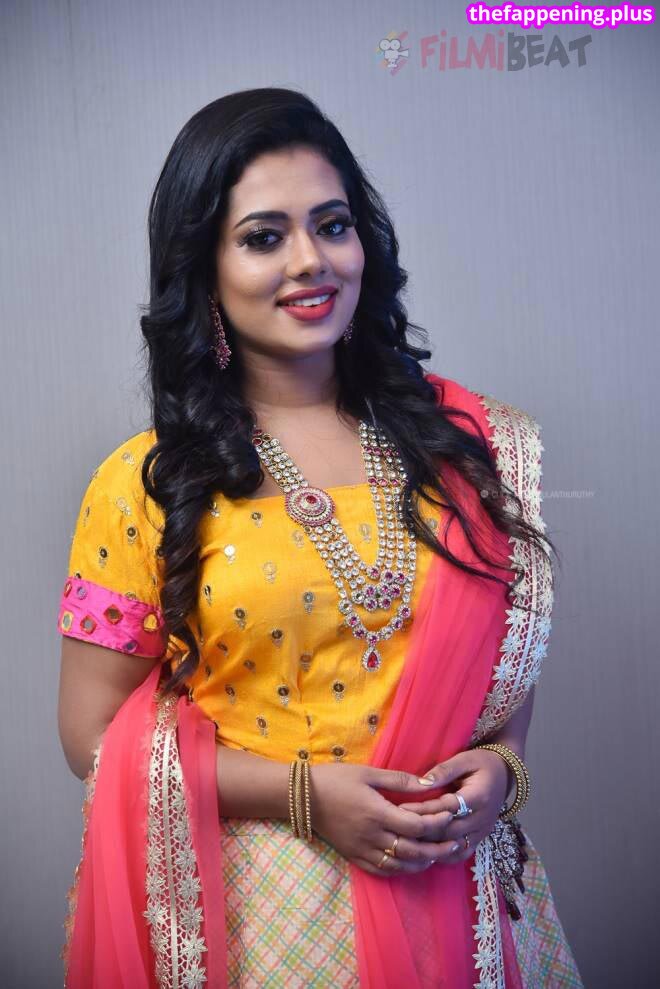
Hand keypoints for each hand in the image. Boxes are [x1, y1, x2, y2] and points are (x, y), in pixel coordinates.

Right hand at [310, 762, 455, 875]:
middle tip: (456, 843)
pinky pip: (382, 870)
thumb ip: (398, 780)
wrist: (302, 797)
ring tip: (438, 855)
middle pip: (412, 850)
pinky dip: (400, 870)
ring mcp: (362, 849)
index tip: (451, 815)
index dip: (437, 823)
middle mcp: (371, 836)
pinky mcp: (353, 856)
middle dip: (438, 848)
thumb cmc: (336, 779)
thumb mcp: (367, 773)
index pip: (416, 826)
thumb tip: (428, 784)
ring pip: (399, 865)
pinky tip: (411, 864)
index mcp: (377, 812)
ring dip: (422, 862)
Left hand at [398, 749, 510, 864]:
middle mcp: (483, 819)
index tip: (402, 808)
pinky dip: (443, 856)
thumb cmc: (481, 764)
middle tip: (398, 827)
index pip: (448, 807)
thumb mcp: (465, 759)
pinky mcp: (480, 840)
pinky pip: (461, 855)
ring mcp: (482, 832)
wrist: (505, 775)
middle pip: (449, 831)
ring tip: (407, 840)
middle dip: (423, 830)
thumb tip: (422, 782)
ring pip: (453, 846)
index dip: (425, 809)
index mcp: (479, 796)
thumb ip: (444, 770)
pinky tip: (425, 852)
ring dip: (430, 846)